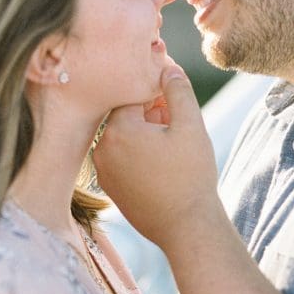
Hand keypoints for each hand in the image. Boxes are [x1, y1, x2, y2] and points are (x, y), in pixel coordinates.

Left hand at [93, 64, 221, 249]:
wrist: (186, 228)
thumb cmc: (191, 176)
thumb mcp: (190, 125)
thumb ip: (177, 89)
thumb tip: (167, 66)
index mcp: (118, 129)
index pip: (134, 95)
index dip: (158, 92)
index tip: (175, 97)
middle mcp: (102, 149)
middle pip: (127, 116)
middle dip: (152, 114)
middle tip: (178, 122)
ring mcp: (103, 172)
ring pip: (124, 139)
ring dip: (146, 135)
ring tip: (173, 146)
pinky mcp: (111, 189)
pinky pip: (123, 161)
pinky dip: (140, 156)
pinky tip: (163, 165)